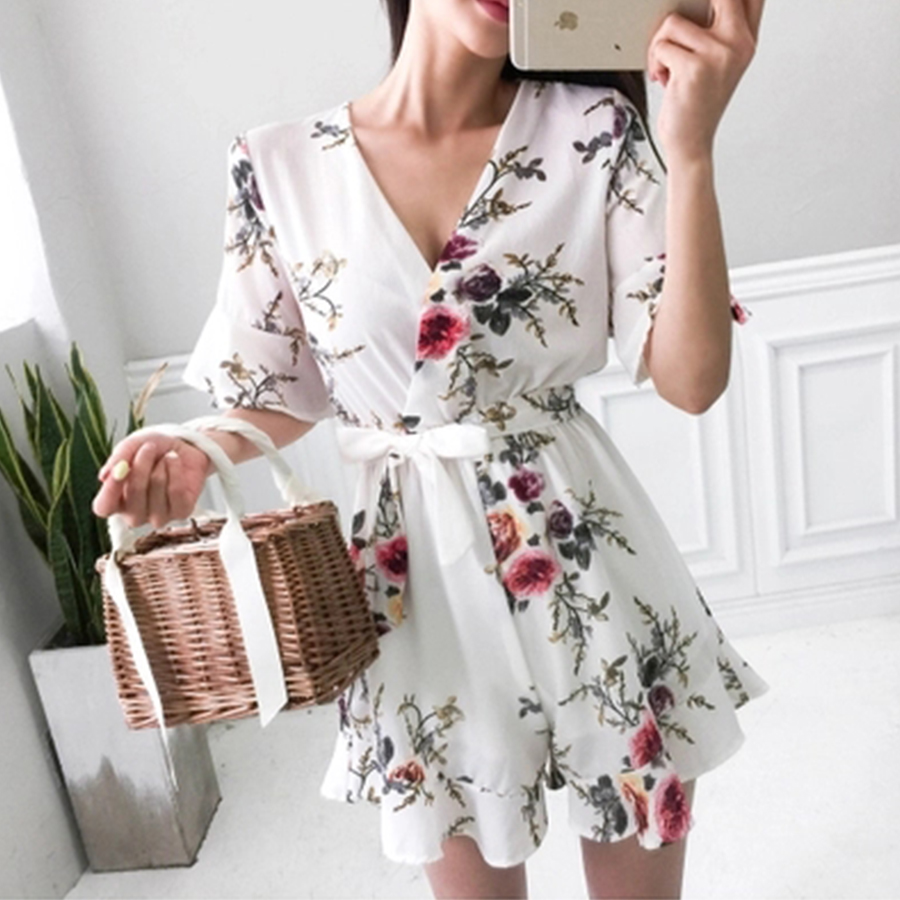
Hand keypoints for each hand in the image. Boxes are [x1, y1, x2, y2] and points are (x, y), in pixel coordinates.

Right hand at [92, 433, 211, 528]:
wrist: (184, 448)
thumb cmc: (152, 451)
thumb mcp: (132, 445)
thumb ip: (118, 458)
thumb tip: (105, 475)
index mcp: (115, 501)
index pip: (104, 507)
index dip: (110, 489)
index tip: (119, 468)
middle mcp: (134, 514)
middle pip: (133, 496)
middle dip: (141, 467)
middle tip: (149, 447)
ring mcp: (158, 517)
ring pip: (156, 492)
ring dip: (161, 467)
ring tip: (165, 456)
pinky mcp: (181, 513)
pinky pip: (176, 492)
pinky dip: (175, 471)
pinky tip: (175, 461)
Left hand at [647, 0, 765, 163]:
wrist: (691, 144)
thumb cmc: (697, 103)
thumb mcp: (715, 63)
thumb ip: (715, 29)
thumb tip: (690, 2)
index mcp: (746, 40)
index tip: (709, 0)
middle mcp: (738, 43)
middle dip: (687, 4)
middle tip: (675, 31)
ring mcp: (718, 54)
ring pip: (674, 22)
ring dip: (660, 45)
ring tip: (667, 67)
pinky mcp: (694, 67)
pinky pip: (662, 46)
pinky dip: (655, 62)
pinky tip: (664, 79)